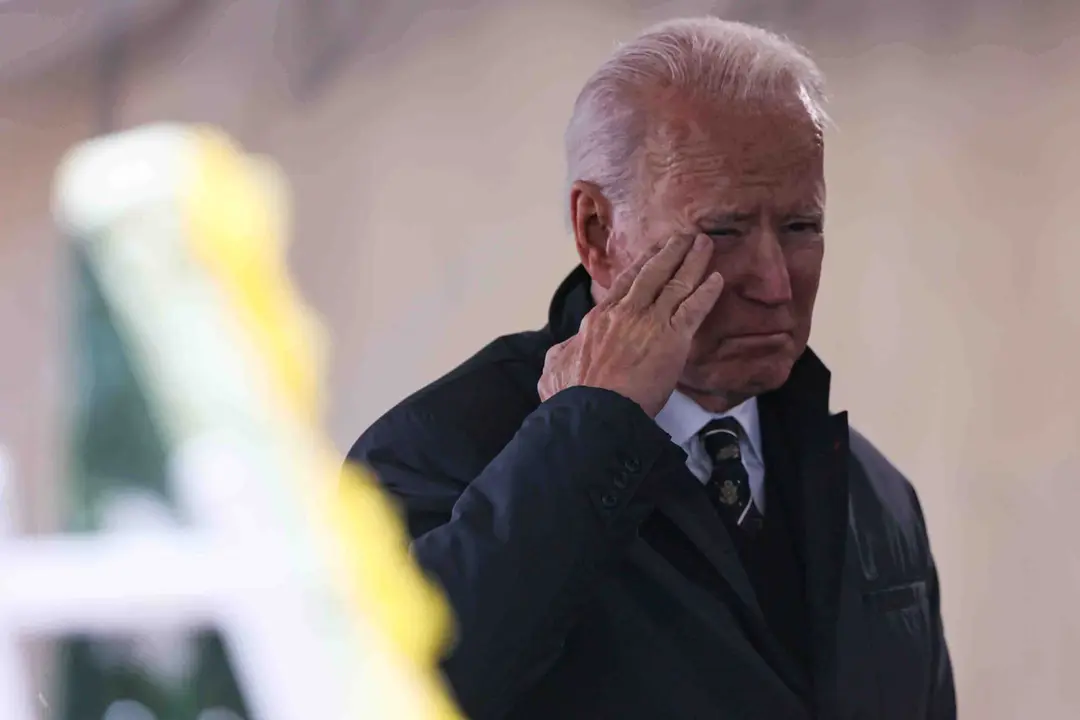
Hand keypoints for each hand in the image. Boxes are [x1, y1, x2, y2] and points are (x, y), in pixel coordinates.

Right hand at [538, 234, 723, 416]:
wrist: (594, 410)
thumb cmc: (574, 394)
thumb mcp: (555, 366)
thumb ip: (563, 351)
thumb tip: (566, 349)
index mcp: (599, 317)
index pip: (624, 282)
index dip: (641, 263)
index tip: (653, 250)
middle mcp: (626, 312)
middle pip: (653, 273)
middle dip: (670, 252)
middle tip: (684, 236)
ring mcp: (651, 322)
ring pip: (676, 284)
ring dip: (692, 261)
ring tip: (704, 244)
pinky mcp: (673, 338)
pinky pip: (694, 308)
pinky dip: (707, 293)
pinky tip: (717, 279)